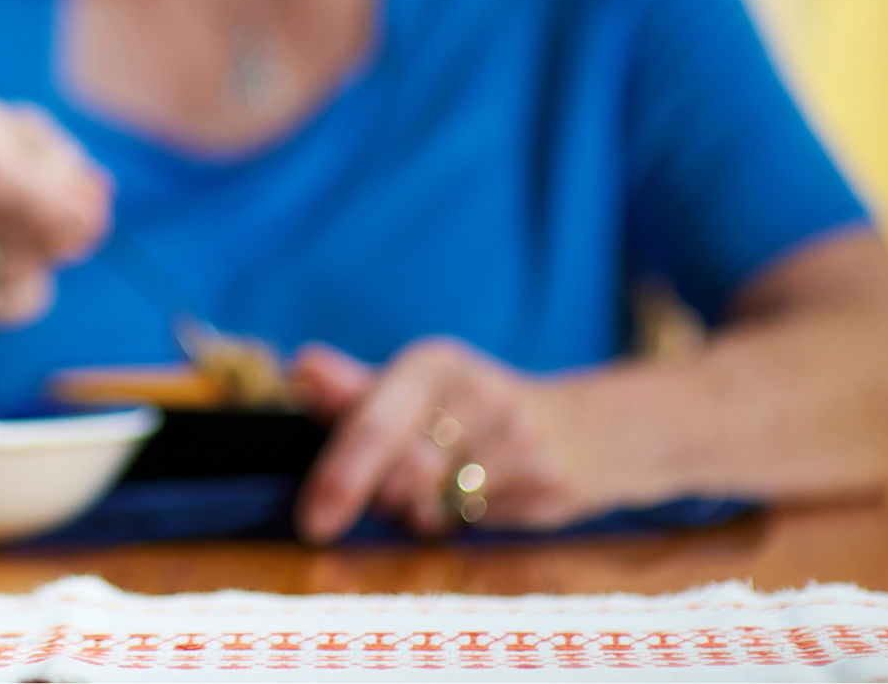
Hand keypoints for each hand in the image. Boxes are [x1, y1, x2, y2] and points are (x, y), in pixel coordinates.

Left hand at [291, 338, 608, 542]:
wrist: (588, 428)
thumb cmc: (472, 411)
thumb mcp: (415, 390)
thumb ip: (354, 390)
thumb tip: (300, 368)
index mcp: (431, 363)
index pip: (373, 425)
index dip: (339, 477)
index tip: (312, 523)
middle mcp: (476, 390)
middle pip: (403, 473)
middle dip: (387, 499)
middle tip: (395, 496)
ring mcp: (519, 436)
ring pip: (438, 505)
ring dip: (423, 513)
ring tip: (439, 491)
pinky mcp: (548, 479)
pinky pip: (480, 523)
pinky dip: (463, 522)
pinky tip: (479, 499)